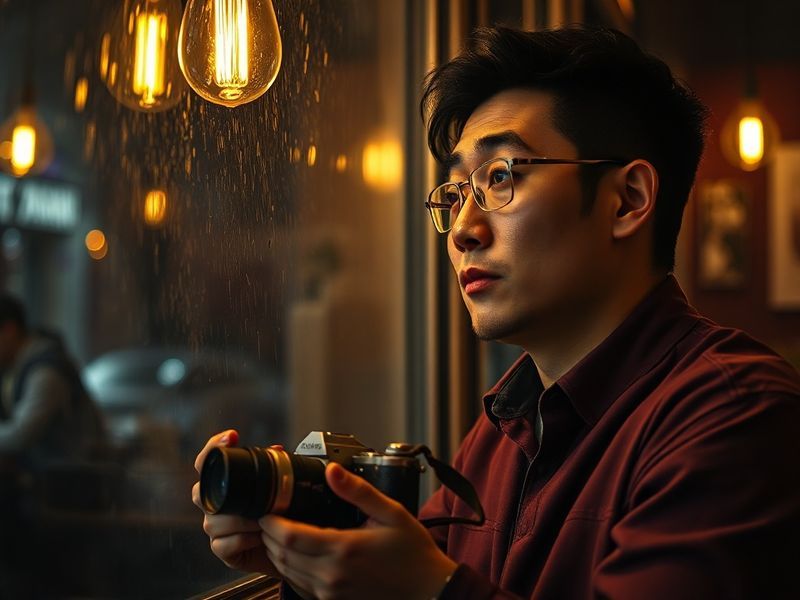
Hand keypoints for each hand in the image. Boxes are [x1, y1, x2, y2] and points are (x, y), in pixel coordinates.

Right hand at [192, 430, 278, 575]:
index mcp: (224, 486)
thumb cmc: (275, 516)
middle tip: (247, 493)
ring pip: (214, 521)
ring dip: (242, 520)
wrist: (283, 548)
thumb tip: (277, 449)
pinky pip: (224, 543)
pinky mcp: (221, 550)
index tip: (231, 436)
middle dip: (219, 490)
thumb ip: (272, 471)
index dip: (213, 447)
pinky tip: (259, 536)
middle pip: (198, 493)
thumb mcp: (275, 491)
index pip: (206, 463)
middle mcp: (214, 506)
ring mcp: (215, 529)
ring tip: (265, 519)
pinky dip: (243, 539)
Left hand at [260, 462, 457, 599]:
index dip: (272, 523)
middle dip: (270, 536)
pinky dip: (290, 569)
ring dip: (277, 553)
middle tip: (268, 518)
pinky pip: (299, 586)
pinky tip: (296, 555)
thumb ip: (358, 491)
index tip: (267, 510)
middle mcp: (332, 574)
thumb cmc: (413, 552)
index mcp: (343, 548)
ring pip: (287, 572)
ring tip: (277, 533)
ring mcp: (330, 592)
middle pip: (283, 555)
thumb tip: (332, 470)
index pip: (291, 536)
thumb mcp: (391, 512)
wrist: (428, 591)